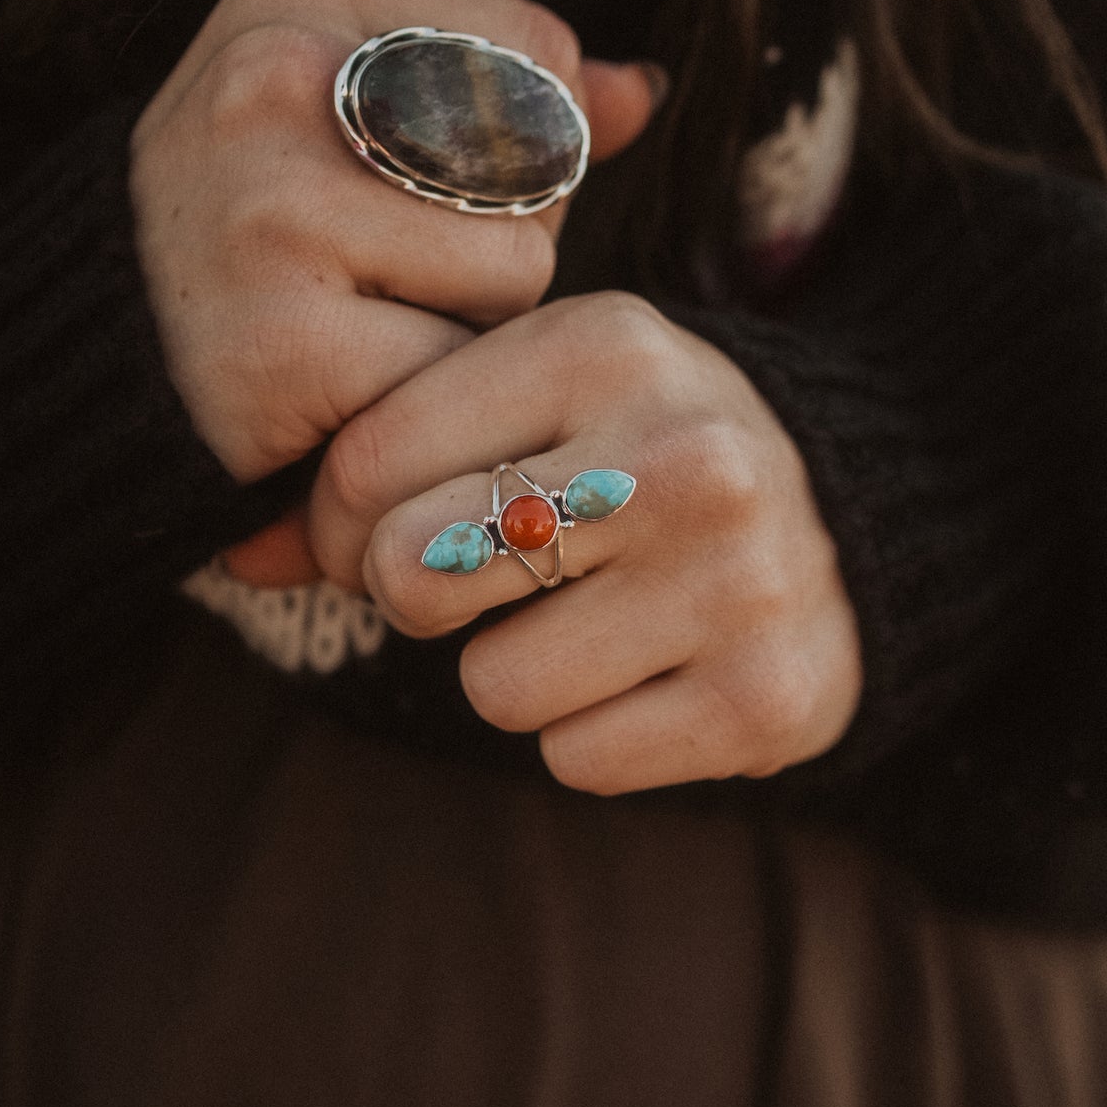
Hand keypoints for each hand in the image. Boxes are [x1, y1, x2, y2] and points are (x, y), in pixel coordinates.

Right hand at [130, 0, 659, 484]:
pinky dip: (419, 399)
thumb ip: (509, 92)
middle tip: (374, 270)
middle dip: (495, 241)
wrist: (96, 358)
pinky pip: (455, 374)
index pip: (540, 51)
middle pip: (539, 167)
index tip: (410, 183)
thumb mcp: (356, 106)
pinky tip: (339, 388)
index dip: (521, 144)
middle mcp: (273, 74)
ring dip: (464, 327)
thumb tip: (645, 92)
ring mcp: (273, 208)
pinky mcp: (288, 343)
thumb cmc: (253, 224)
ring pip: (515, 277)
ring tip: (357, 324)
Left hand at [306, 294, 862, 792]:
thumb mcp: (539, 401)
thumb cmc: (650, 451)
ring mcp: (735, 581)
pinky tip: (653, 671)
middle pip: (415, 573)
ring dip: (515, 671)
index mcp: (607, 346)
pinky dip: (592, 733)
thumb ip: (391, 458)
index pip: (368, 463)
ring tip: (593, 618)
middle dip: (422, 597)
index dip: (340, 525)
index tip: (381, 534)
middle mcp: (682, 455)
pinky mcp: (764, 698)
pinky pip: (576, 760)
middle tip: (481, 582)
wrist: (864, 520)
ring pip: (492, 689)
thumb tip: (242, 558)